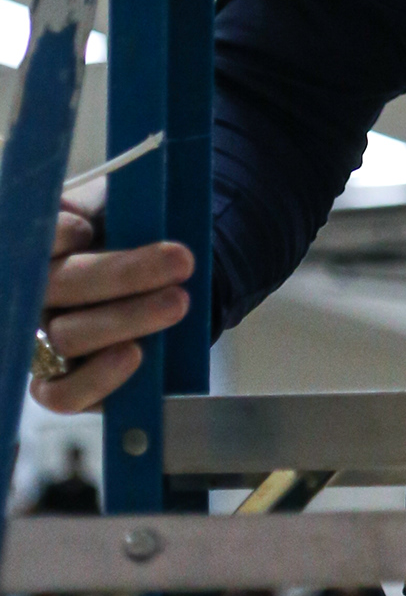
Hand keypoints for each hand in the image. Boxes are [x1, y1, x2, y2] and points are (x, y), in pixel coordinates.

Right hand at [31, 202, 192, 413]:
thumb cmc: (141, 231)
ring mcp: (43, 341)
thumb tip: (100, 211)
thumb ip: (116, 202)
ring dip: (127, 318)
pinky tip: (136, 354)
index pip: (37, 240)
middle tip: (181, 260)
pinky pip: (64, 394)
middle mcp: (34, 295)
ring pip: (68, 336)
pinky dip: (98, 377)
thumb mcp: (128, 204)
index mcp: (46, 246)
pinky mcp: (62, 384)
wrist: (171, 273)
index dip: (56, 235)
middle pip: (59, 285)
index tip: (87, 229)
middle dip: (123, 273)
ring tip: (179, 302)